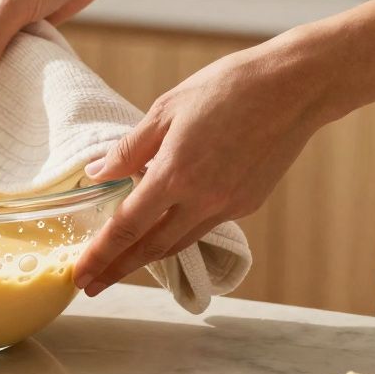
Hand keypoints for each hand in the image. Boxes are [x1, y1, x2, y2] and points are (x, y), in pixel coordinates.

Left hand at [73, 38, 331, 294]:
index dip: (100, 255)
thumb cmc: (227, 88)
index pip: (126, 228)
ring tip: (122, 265)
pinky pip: (205, 224)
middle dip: (118, 270)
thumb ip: (129, 149)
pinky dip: (181, 229)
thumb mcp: (166, 109)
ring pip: (179, 242)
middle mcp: (202, 200)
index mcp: (175, 175)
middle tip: (91, 285)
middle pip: (151, 248)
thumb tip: (98, 173)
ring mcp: (229, 206)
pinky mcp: (249, 204)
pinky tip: (166, 223)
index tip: (79, 276)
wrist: (295, 88)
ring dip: (148, 257)